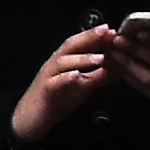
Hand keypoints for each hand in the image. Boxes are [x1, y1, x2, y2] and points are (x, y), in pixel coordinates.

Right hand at [8, 24, 117, 145]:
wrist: (32, 118)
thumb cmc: (56, 100)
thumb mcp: (82, 87)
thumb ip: (98, 76)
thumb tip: (117, 68)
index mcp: (65, 61)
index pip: (81, 43)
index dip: (97, 36)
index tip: (114, 31)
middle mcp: (55, 64)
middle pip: (71, 46)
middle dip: (90, 37)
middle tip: (107, 33)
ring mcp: (49, 76)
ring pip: (63, 62)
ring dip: (82, 58)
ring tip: (100, 57)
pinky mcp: (45, 90)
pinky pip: (54, 82)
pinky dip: (65, 77)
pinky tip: (76, 76)